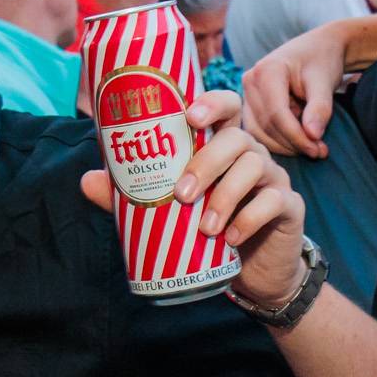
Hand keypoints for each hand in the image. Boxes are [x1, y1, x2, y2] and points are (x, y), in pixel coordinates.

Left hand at [81, 91, 307, 306]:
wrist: (256, 273)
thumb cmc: (210, 233)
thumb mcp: (171, 213)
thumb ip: (132, 195)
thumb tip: (87, 179)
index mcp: (222, 146)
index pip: (225, 107)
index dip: (210, 103)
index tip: (188, 117)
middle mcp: (251, 154)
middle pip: (236, 138)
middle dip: (207, 162)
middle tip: (182, 195)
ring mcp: (274, 178)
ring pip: (256, 166)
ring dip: (225, 196)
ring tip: (205, 228)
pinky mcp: (289, 207)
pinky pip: (274, 201)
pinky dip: (249, 218)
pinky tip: (231, 238)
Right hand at [244, 24, 360, 159]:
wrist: (318, 49)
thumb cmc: (323, 60)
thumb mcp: (325, 81)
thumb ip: (320, 108)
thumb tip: (313, 136)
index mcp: (266, 70)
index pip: (276, 114)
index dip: (297, 137)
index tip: (318, 150)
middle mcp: (250, 81)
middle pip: (266, 125)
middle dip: (293, 144)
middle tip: (320, 152)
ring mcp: (247, 93)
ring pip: (259, 132)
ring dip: (286, 146)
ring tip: (313, 147)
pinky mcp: (251, 104)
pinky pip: (259, 131)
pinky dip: (279, 141)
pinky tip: (300, 141)